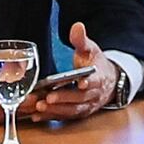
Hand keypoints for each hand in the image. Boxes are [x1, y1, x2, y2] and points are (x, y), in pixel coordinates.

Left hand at [17, 23, 135, 125]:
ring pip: (71, 111)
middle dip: (64, 99)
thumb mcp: (91, 50)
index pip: (96, 81)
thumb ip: (82, 40)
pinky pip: (64, 117)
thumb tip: (77, 26)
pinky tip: (36, 115)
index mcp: (99, 78)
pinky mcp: (77, 113)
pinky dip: (50, 117)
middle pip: (80, 99)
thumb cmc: (96, 65)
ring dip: (55, 110)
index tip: (81, 83)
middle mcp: (94, 95)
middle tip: (48, 98)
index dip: (89, 83)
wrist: (107, 83)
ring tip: (38, 107)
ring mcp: (86, 106)